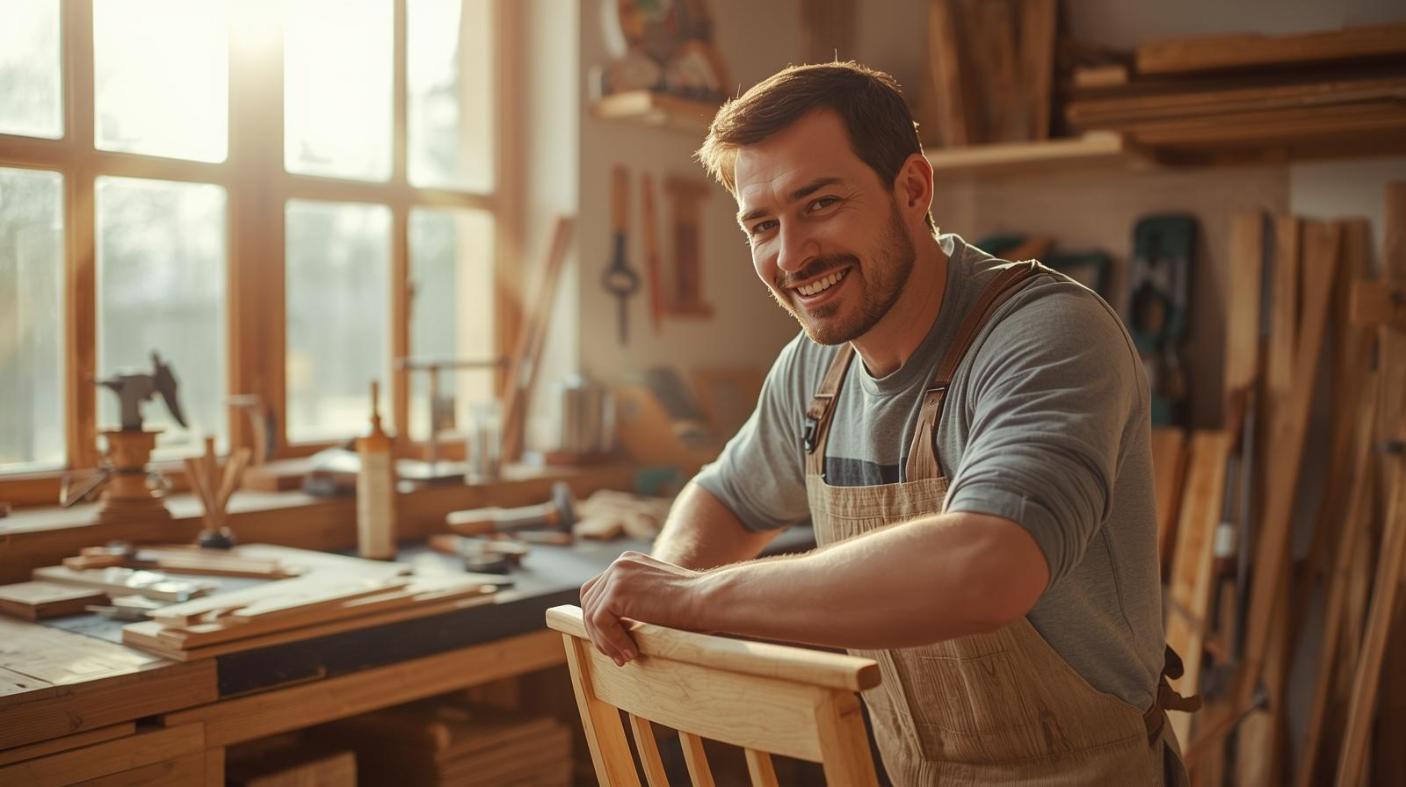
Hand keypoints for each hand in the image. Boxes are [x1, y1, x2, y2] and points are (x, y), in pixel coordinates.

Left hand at [579, 551, 706, 666]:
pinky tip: (631, 652)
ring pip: (592, 614)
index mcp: (629, 562)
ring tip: (624, 658)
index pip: (599, 590)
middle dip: (598, 632)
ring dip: (605, 641)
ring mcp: (616, 575)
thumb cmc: (694, 604)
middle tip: (617, 656)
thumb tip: (616, 628)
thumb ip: (636, 603)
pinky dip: (612, 641)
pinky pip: (601, 622)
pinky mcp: (616, 592)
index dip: (602, 619)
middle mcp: (620, 564)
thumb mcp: (658, 598)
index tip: (616, 643)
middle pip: (589, 600)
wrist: (707, 599)